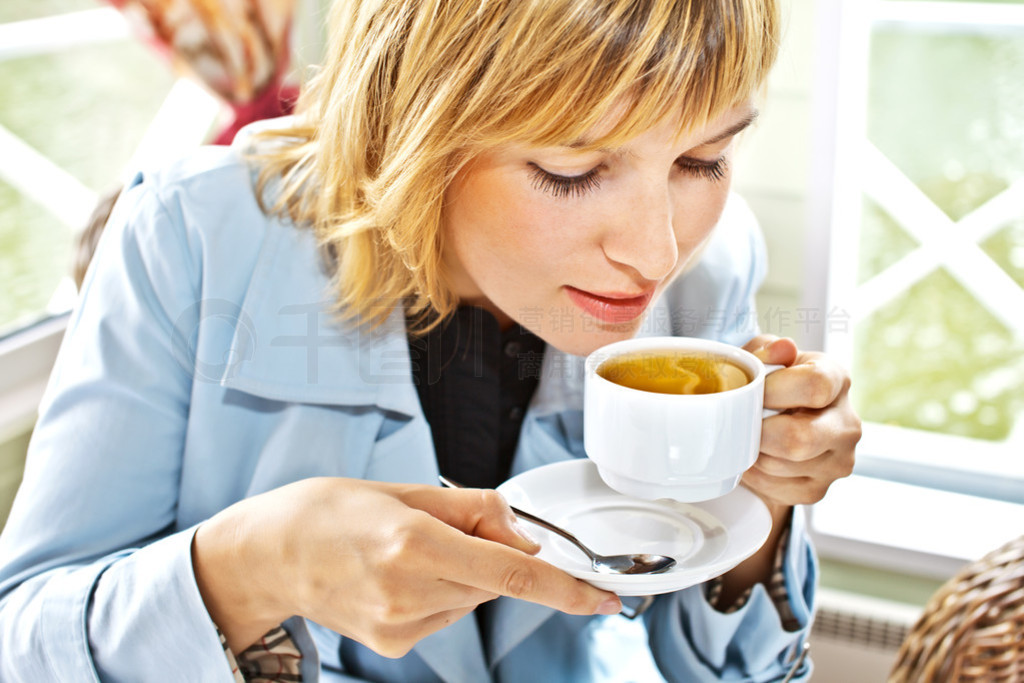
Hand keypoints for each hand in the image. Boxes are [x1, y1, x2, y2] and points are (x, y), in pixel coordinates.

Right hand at [192, 478, 620, 656]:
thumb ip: (475, 510)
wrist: (269, 555)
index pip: (513, 574)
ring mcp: (401, 626)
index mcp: (415, 543)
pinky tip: (400, 577)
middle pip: (494, 580)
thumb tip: (524, 536)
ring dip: (463, 574)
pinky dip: (440, 593)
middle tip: (447, 527)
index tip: (603, 598)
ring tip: (409, 550)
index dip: (566, 588)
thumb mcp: (406, 490)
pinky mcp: (395, 644)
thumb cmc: (331, 510)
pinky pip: (446, 615)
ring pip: (471, 599)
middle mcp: (410, 591)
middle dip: (492, 554)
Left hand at [740, 335, 860, 510]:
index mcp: (838, 380)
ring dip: (752, 452)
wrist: (779, 424)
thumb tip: (782, 348)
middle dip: (759, 431)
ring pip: (779, 466)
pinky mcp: (818, 489)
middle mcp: (847, 423)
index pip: (815, 386)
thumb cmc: (771, 385)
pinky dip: (753, 473)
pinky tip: (755, 455)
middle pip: (799, 439)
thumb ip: (766, 349)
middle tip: (744, 421)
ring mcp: (838, 461)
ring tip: (748, 436)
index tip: (755, 391)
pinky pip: (774, 487)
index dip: (774, 390)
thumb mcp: (764, 358)